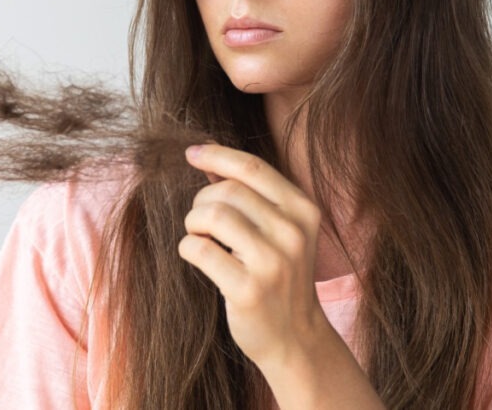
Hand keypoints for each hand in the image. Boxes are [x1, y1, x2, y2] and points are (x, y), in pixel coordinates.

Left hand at [180, 143, 328, 369]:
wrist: (296, 338)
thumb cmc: (280, 277)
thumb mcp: (281, 231)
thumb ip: (252, 195)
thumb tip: (208, 157)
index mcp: (303, 211)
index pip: (253, 168)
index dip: (217, 155)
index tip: (191, 153)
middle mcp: (292, 233)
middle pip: (228, 191)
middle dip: (202, 201)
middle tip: (201, 222)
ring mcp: (273, 262)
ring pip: (212, 216)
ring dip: (194, 224)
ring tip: (200, 238)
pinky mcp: (249, 290)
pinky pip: (200, 250)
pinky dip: (188, 248)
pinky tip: (197, 256)